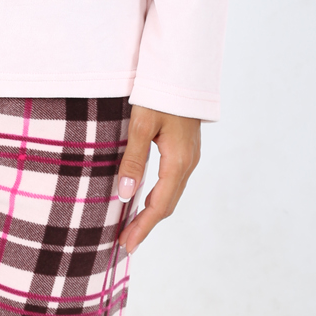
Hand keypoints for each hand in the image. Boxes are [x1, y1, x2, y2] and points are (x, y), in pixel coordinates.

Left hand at [116, 106, 200, 254]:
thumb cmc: (160, 93)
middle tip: (125, 243)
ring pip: (171, 194)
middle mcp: (188, 163)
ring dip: (152, 213)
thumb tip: (126, 194)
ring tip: (132, 227)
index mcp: (178, 161)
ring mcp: (189, 157)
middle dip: (146, 225)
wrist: (183, 70)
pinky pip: (173, 182)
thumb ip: (134, 160)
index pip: (159, 205)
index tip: (127, 244)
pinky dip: (158, 198)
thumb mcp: (142, 125)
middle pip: (167, 204)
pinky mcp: (186, 150)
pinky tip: (144, 201)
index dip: (143, 226)